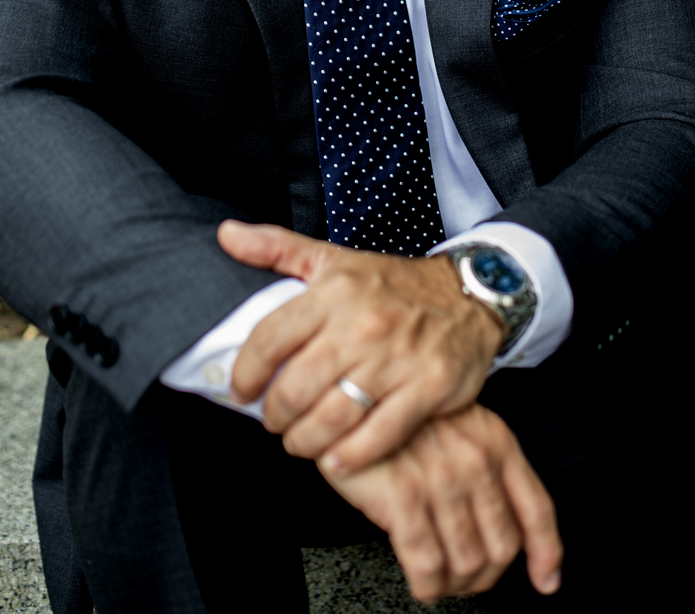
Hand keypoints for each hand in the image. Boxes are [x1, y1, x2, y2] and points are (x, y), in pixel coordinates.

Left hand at [219, 220, 505, 472]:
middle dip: (275, 416)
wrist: (469, 293)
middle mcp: (362, 324)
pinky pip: (378, 436)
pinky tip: (337, 458)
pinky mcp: (428, 387)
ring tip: (300, 442)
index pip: (269, 339)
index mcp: (333, 292)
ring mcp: (396, 359)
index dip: (245, 374)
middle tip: (274, 422)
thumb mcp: (333, 258)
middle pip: (296, 388)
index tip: (241, 391)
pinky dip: (351, 456)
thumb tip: (226, 235)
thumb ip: (276, 247)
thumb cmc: (392, 282)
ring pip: (332, 418)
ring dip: (305, 441)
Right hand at [319, 404, 562, 604]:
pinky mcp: (403, 496)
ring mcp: (441, 479)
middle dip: (486, 575)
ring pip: (467, 562)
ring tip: (441, 579)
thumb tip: (507, 525)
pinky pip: (428, 564)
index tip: (545, 580)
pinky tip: (422, 582)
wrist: (354, 396)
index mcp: (496, 442)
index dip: (546, 553)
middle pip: (502, 547)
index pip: (536, 509)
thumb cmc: (405, 414)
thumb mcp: (460, 425)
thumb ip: (487, 466)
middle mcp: (475, 462)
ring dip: (455, 584)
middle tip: (466, 577)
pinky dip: (428, 585)